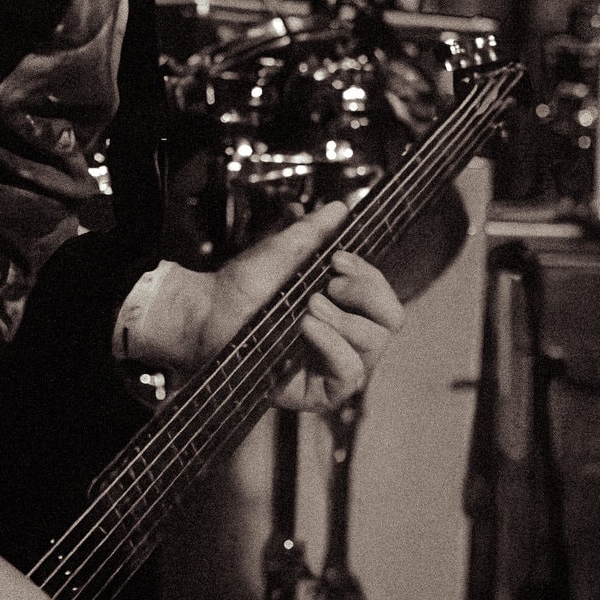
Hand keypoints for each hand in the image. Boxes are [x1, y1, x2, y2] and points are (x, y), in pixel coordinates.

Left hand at [132, 204, 403, 413]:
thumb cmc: (242, 287)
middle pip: (391, 319)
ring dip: (344, 319)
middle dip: (366, 293)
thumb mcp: (282, 250)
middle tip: (330, 284)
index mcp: (345, 307)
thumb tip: (341, 208)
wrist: (207, 314)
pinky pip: (350, 374)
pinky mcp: (319, 392)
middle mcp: (346, 337)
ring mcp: (334, 365)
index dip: (371, 277)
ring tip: (308, 305)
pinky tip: (308, 326)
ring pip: (373, 344)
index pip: (386, 298)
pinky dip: (333, 346)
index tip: (339, 260)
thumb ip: (314, 231)